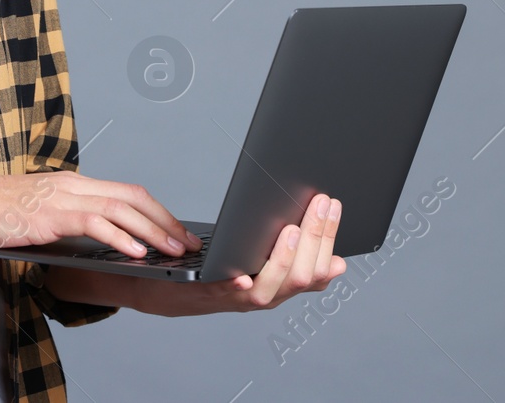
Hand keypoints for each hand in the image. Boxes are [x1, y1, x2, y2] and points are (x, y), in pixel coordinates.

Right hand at [0, 169, 198, 258]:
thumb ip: (63, 225)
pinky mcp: (48, 214)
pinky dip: (120, 237)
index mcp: (70, 184)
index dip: (156, 211)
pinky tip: (136, 252)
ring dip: (152, 231)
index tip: (176, 231)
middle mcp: (70, 185)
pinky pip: (94, 223)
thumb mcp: (35, 216)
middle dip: (165, 220)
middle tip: (188, 242)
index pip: (125, 192)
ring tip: (174, 251)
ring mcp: (60, 197)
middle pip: (132, 196)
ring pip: (120, 208)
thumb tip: (91, 246)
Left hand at [127, 193, 345, 316]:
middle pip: (303, 277)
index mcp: (281, 284)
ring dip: (285, 259)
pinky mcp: (210, 295)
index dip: (329, 239)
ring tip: (292, 231)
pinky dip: (239, 286)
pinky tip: (245, 275)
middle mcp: (267, 295)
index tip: (333, 206)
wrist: (170, 292)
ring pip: (273, 289)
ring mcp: (240, 299)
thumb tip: (333, 253)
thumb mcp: (260, 261)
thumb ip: (291, 256)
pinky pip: (227, 294)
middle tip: (320, 204)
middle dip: (316, 239)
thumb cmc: (218, 270)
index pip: (319, 270)